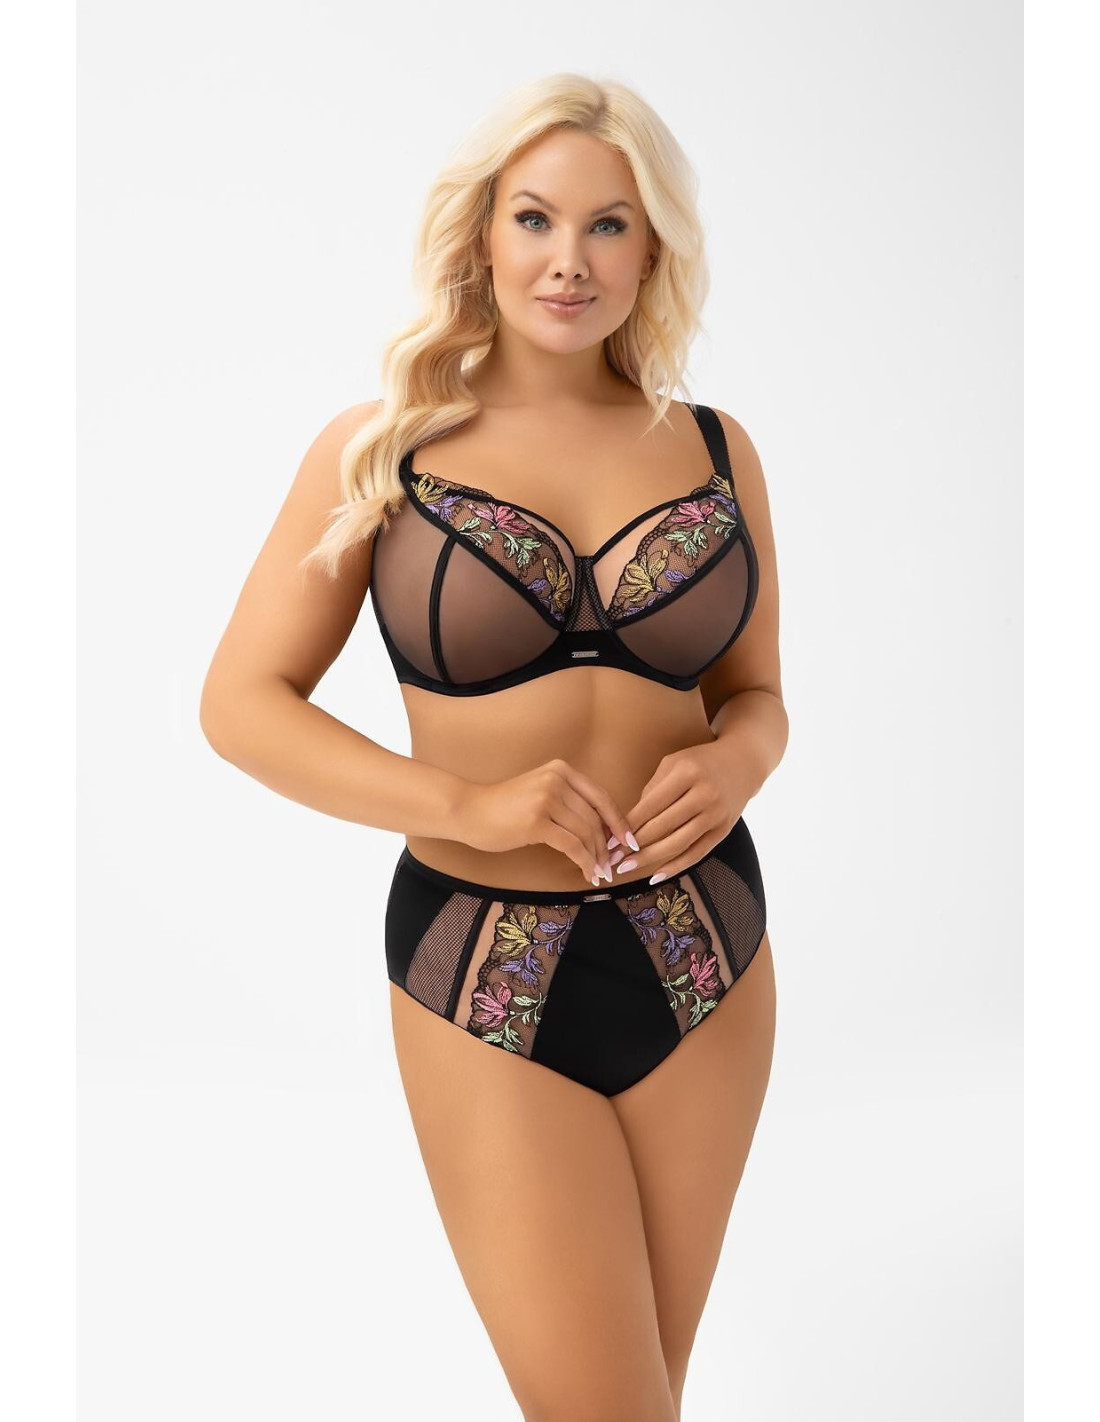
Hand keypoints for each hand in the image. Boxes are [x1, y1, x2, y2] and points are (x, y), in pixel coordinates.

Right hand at [454, 758, 638, 887]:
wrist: (469, 811)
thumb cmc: (504, 807)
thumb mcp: (540, 792)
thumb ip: (568, 802)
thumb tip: (602, 830)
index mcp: (561, 770)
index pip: (601, 797)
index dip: (619, 822)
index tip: (629, 841)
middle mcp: (557, 780)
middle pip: (595, 818)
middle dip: (606, 846)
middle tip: (610, 866)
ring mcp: (546, 798)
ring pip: (586, 833)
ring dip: (596, 857)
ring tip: (599, 873)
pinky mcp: (537, 821)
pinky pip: (572, 845)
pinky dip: (584, 862)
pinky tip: (587, 874)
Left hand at [611, 742, 750, 884]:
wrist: (742, 763)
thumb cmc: (699, 762)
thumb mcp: (673, 764)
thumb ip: (652, 790)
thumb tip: (628, 823)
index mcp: (687, 773)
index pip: (651, 805)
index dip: (628, 825)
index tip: (610, 839)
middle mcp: (704, 794)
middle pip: (662, 827)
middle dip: (633, 845)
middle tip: (612, 858)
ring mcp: (716, 814)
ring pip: (677, 843)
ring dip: (649, 859)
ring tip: (627, 867)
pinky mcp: (724, 830)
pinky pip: (696, 853)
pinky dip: (675, 866)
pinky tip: (656, 875)